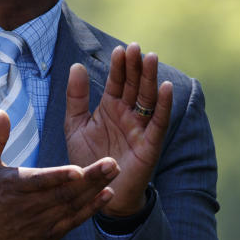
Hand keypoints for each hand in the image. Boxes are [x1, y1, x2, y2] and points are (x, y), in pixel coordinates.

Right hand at [0, 110, 118, 239]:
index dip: (59, 176)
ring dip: (96, 191)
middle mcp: (29, 207)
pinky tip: (107, 195)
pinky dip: (91, 210)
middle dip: (91, 179)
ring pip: (73, 206)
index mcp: (14, 186)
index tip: (79, 169)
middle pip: (64, 193)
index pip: (40, 181)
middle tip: (112, 163)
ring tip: (114, 173)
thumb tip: (1, 112)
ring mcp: (41, 223)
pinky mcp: (49, 235)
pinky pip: (74, 222)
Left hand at [65, 43, 172, 216]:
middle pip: (134, 85)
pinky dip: (163, 105)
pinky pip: (159, 122)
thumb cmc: (86, 159)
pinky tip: (165, 88)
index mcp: (111, 107)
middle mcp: (127, 114)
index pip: (117, 81)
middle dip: (135, 67)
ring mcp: (140, 128)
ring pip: (148, 98)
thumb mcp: (74, 126)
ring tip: (151, 58)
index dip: (119, 66)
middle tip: (135, 47)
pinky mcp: (149, 144)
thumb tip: (77, 65)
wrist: (95, 191)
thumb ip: (76, 97)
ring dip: (150, 78)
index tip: (119, 50)